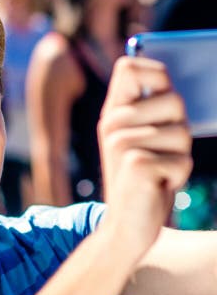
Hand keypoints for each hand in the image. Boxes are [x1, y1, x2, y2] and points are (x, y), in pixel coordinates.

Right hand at [97, 56, 191, 258]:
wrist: (126, 226)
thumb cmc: (144, 180)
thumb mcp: (144, 140)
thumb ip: (151, 108)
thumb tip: (170, 82)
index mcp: (112, 114)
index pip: (129, 67)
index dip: (155, 73)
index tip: (160, 95)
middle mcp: (112, 125)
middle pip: (174, 99)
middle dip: (181, 128)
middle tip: (160, 152)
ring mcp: (121, 145)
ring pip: (183, 132)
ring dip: (181, 156)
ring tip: (157, 172)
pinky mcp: (137, 165)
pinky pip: (182, 160)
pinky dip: (178, 176)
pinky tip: (156, 186)